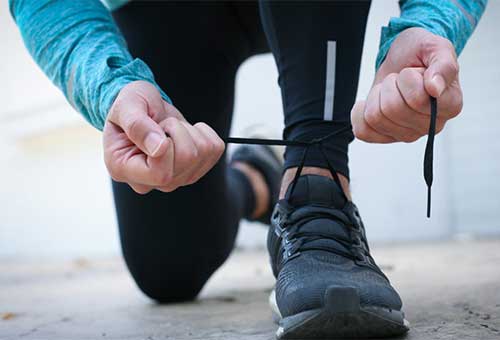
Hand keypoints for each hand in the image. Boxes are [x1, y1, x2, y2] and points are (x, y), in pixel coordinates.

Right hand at [103, 81, 224, 193]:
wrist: (143, 109)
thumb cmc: (130, 107)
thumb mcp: (126, 106)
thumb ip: (137, 125)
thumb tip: (160, 148)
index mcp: (124, 170)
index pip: (161, 174)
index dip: (167, 146)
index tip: (156, 127)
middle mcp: (150, 182)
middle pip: (187, 160)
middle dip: (178, 130)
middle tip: (162, 125)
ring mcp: (174, 179)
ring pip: (202, 154)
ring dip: (189, 131)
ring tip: (170, 128)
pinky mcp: (194, 170)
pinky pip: (215, 149)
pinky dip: (204, 132)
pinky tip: (185, 131)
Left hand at [351, 27, 462, 142]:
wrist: (403, 61)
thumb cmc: (421, 55)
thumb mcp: (437, 48)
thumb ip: (443, 66)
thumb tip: (435, 89)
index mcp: (450, 105)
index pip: (416, 99)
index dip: (408, 78)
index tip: (416, 71)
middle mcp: (431, 126)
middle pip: (392, 109)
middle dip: (390, 85)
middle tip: (399, 78)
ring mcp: (408, 135)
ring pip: (375, 118)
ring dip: (377, 95)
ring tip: (390, 88)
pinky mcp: (386, 137)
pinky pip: (363, 131)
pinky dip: (361, 112)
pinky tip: (374, 101)